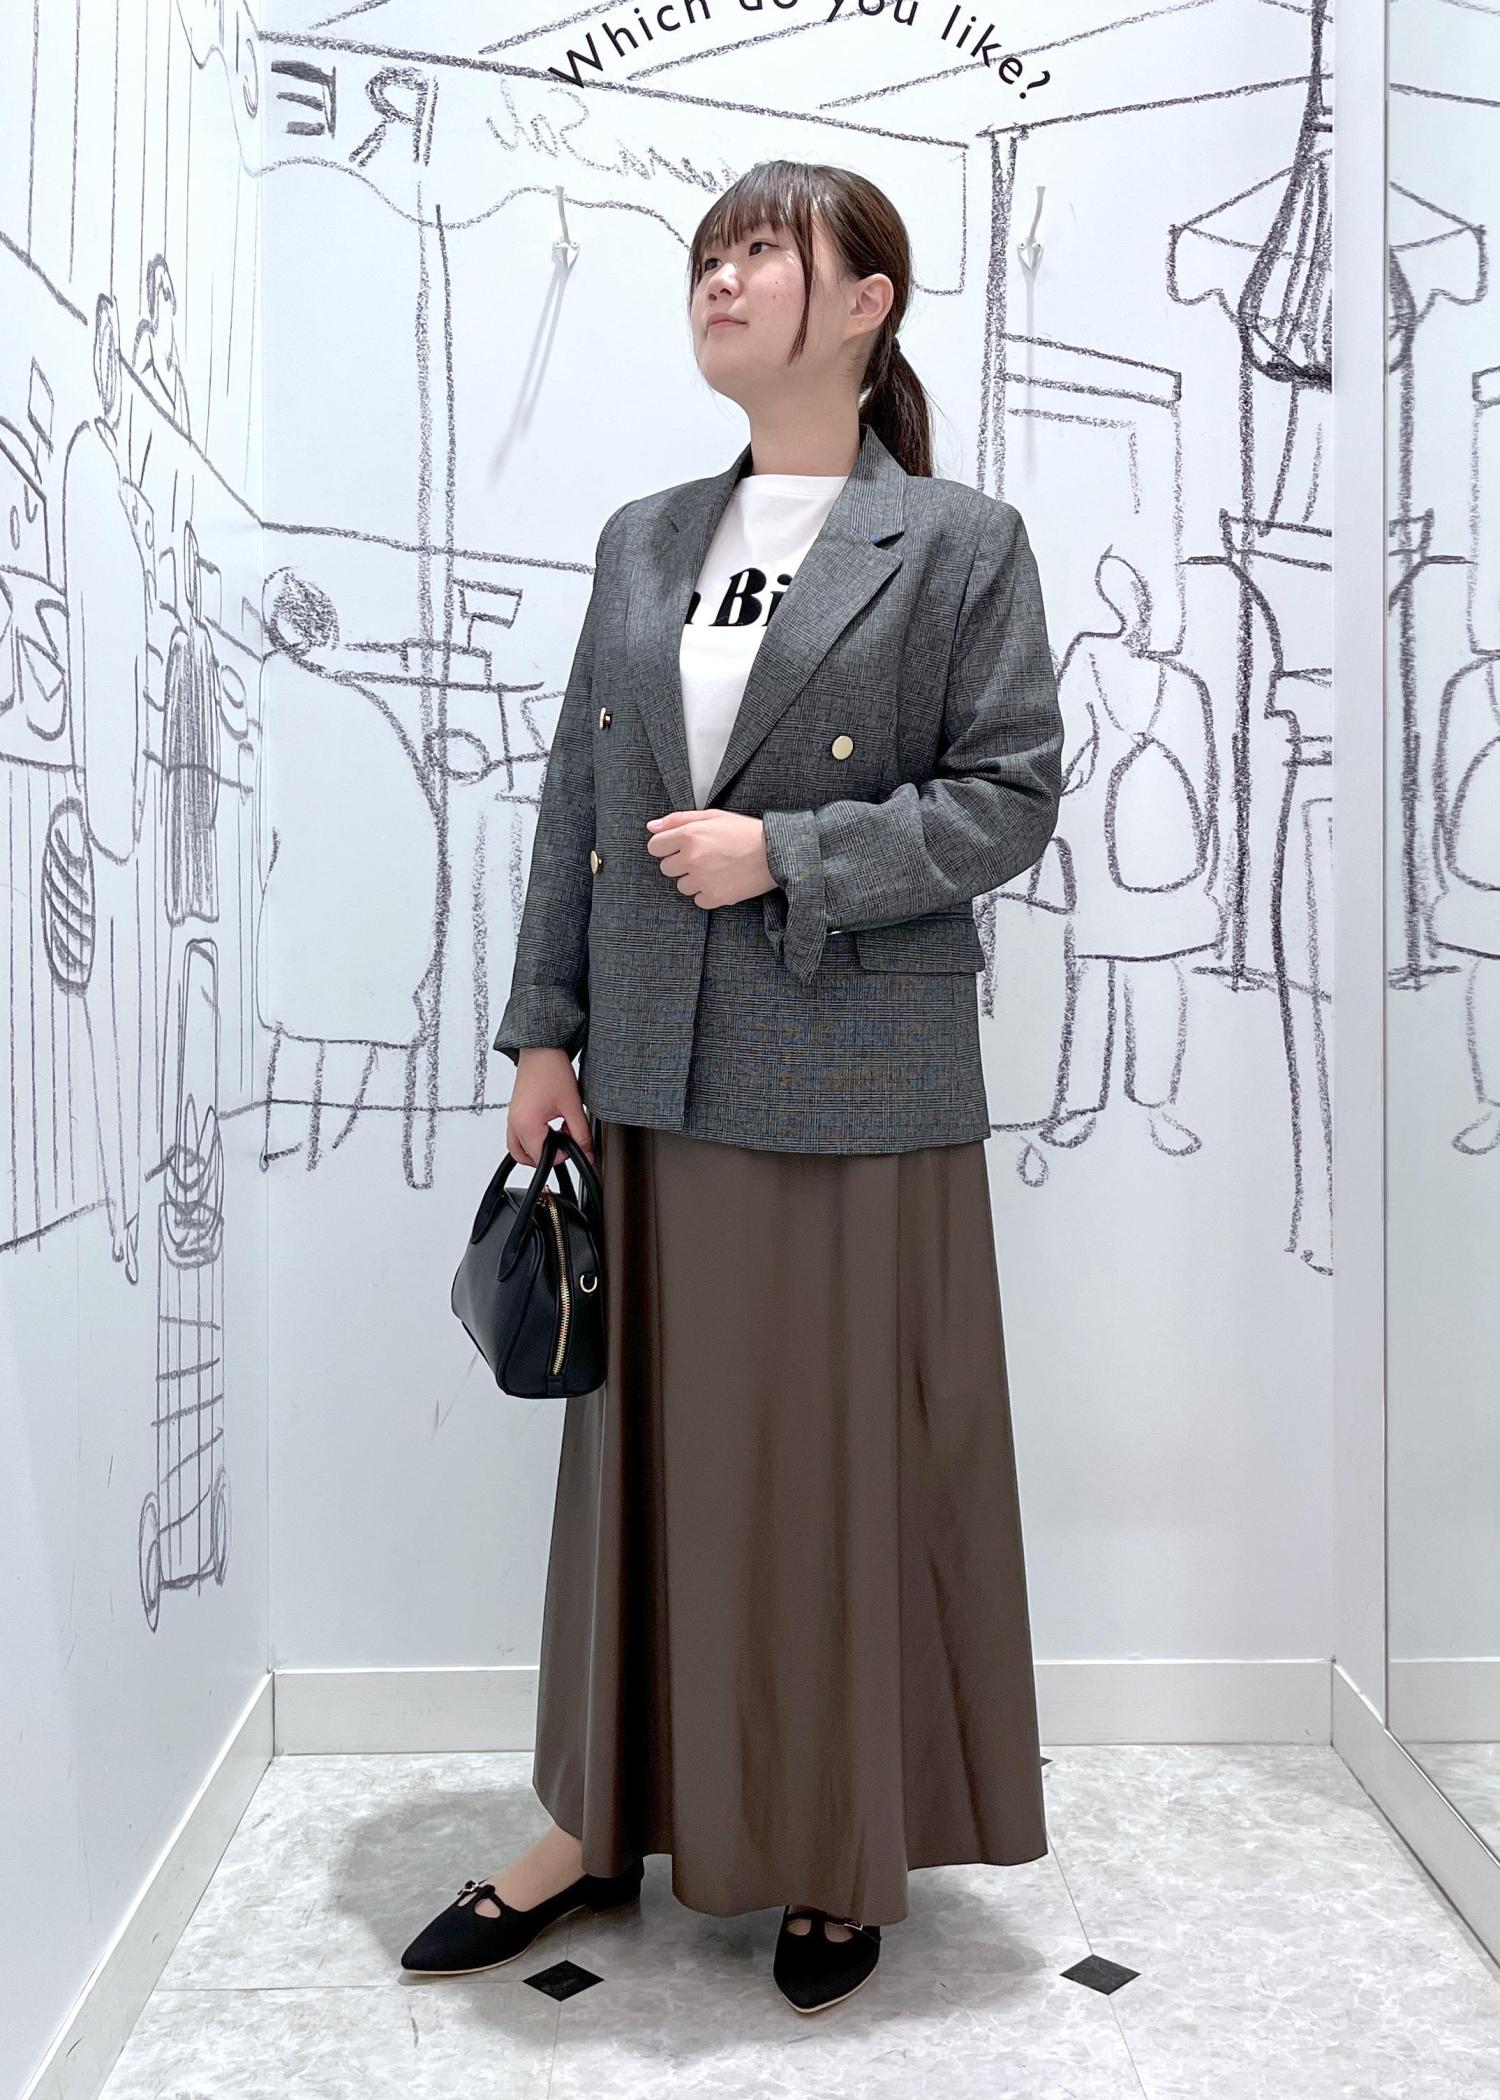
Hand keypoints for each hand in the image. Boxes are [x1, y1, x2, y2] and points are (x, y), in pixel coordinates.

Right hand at [507, 1047, 594, 1167]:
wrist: (541, 1048)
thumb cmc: (551, 1070)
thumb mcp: (572, 1105)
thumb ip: (581, 1134)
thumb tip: (587, 1153)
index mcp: (526, 1124)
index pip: (541, 1158)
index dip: (562, 1155)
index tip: (574, 1142)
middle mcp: (514, 1123)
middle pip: (527, 1157)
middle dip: (549, 1154)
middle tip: (566, 1141)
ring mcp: (512, 1117)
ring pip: (520, 1148)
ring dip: (538, 1148)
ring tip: (559, 1133)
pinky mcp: (515, 1111)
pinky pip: (518, 1134)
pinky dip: (533, 1137)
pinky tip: (550, 1124)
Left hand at [644, 809, 775, 907]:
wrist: (774, 852)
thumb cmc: (744, 831)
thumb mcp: (712, 815)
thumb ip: (678, 820)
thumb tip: (651, 827)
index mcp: (690, 834)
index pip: (655, 847)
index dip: (666, 847)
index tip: (679, 848)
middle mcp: (692, 857)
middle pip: (666, 868)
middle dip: (680, 863)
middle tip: (704, 857)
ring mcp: (703, 879)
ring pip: (681, 886)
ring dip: (694, 880)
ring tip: (716, 869)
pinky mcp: (715, 896)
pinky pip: (698, 900)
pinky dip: (707, 893)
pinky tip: (722, 880)